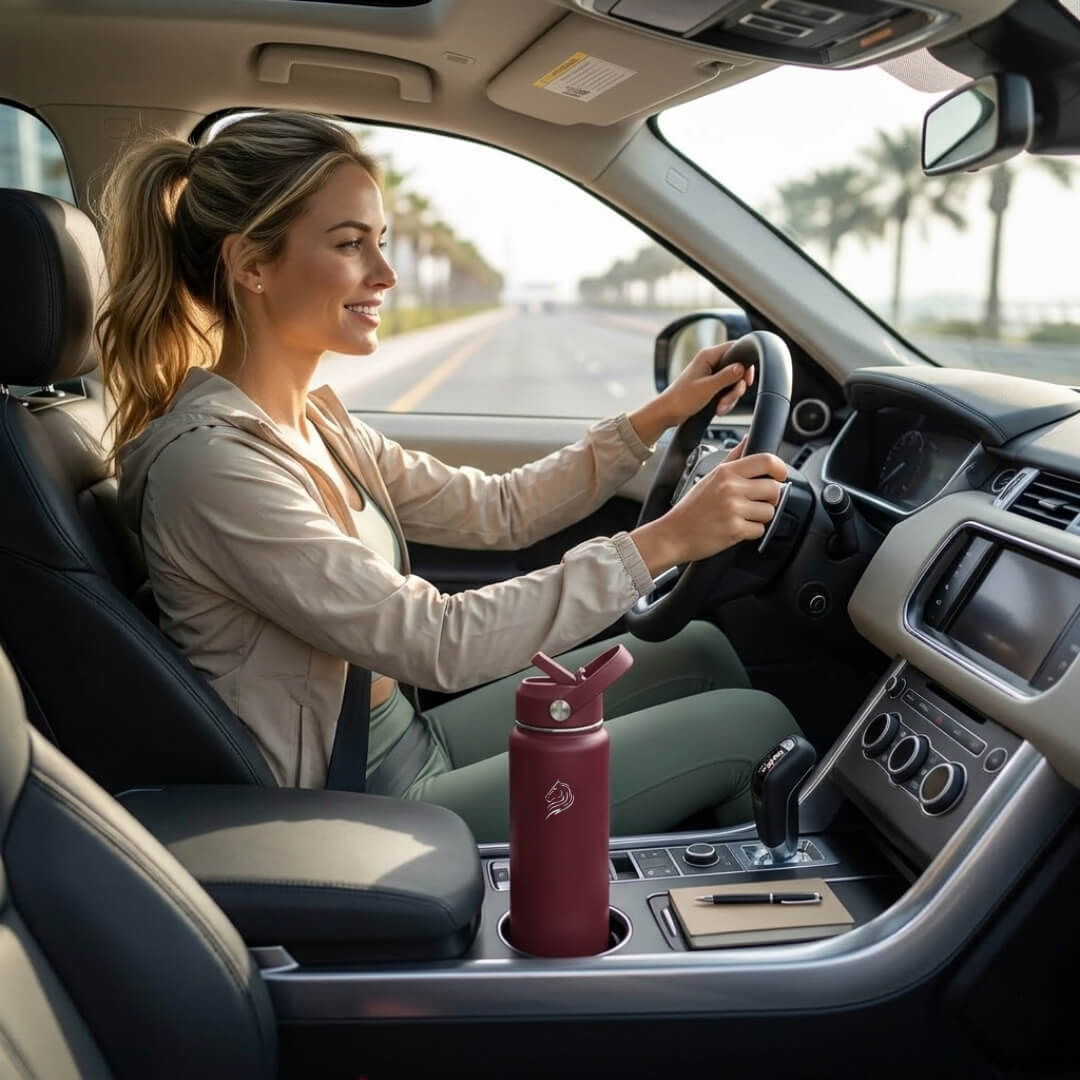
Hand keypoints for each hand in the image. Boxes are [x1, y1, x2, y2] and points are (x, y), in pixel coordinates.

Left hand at [626, 342, 754, 446]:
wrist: (668, 413)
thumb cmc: (681, 399)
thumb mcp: (707, 387)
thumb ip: (726, 377)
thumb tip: (742, 368)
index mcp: (708, 356)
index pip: (736, 348)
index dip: (746, 363)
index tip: (747, 379)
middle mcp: (711, 363)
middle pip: (737, 370)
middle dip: (736, 388)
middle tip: (727, 399)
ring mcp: (711, 375)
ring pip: (733, 384)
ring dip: (730, 398)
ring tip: (720, 407)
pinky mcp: (711, 386)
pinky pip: (727, 392)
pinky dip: (725, 402)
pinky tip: (718, 409)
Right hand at [631, 451, 786, 573]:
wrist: (674, 534)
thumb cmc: (692, 507)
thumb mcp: (710, 476)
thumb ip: (733, 458)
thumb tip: (748, 439)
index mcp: (726, 472)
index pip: (766, 460)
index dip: (780, 469)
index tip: (780, 476)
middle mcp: (731, 488)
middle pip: (774, 488)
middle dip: (769, 498)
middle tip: (756, 502)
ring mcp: (734, 509)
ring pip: (770, 511)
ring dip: (760, 517)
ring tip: (742, 516)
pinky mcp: (735, 530)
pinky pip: (760, 530)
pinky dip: (751, 532)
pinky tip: (737, 528)